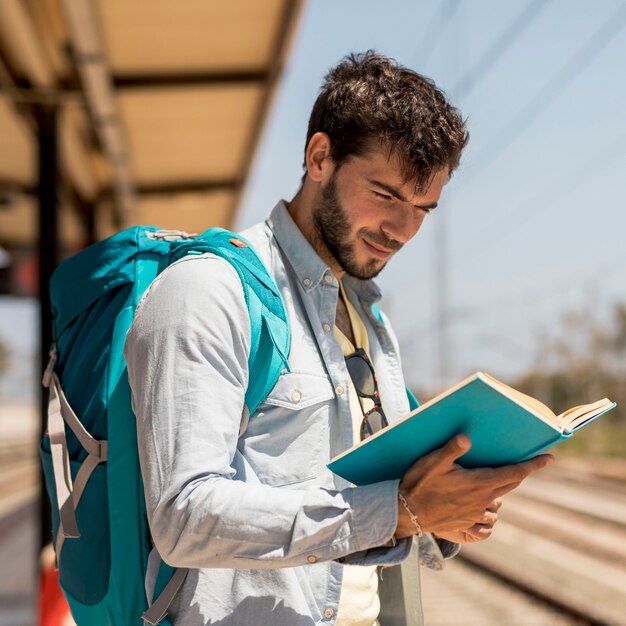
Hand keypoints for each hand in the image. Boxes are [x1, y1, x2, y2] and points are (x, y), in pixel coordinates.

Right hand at [395, 434, 551, 538]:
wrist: (406, 514)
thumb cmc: (419, 484)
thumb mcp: (432, 462)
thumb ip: (451, 449)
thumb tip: (467, 437)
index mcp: (478, 484)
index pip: (514, 474)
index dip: (533, 465)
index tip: (549, 458)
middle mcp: (481, 500)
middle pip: (510, 485)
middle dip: (520, 473)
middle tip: (527, 463)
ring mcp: (474, 514)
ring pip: (499, 500)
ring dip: (503, 489)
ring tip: (498, 479)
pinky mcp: (465, 524)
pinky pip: (487, 517)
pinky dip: (490, 507)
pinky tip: (483, 502)